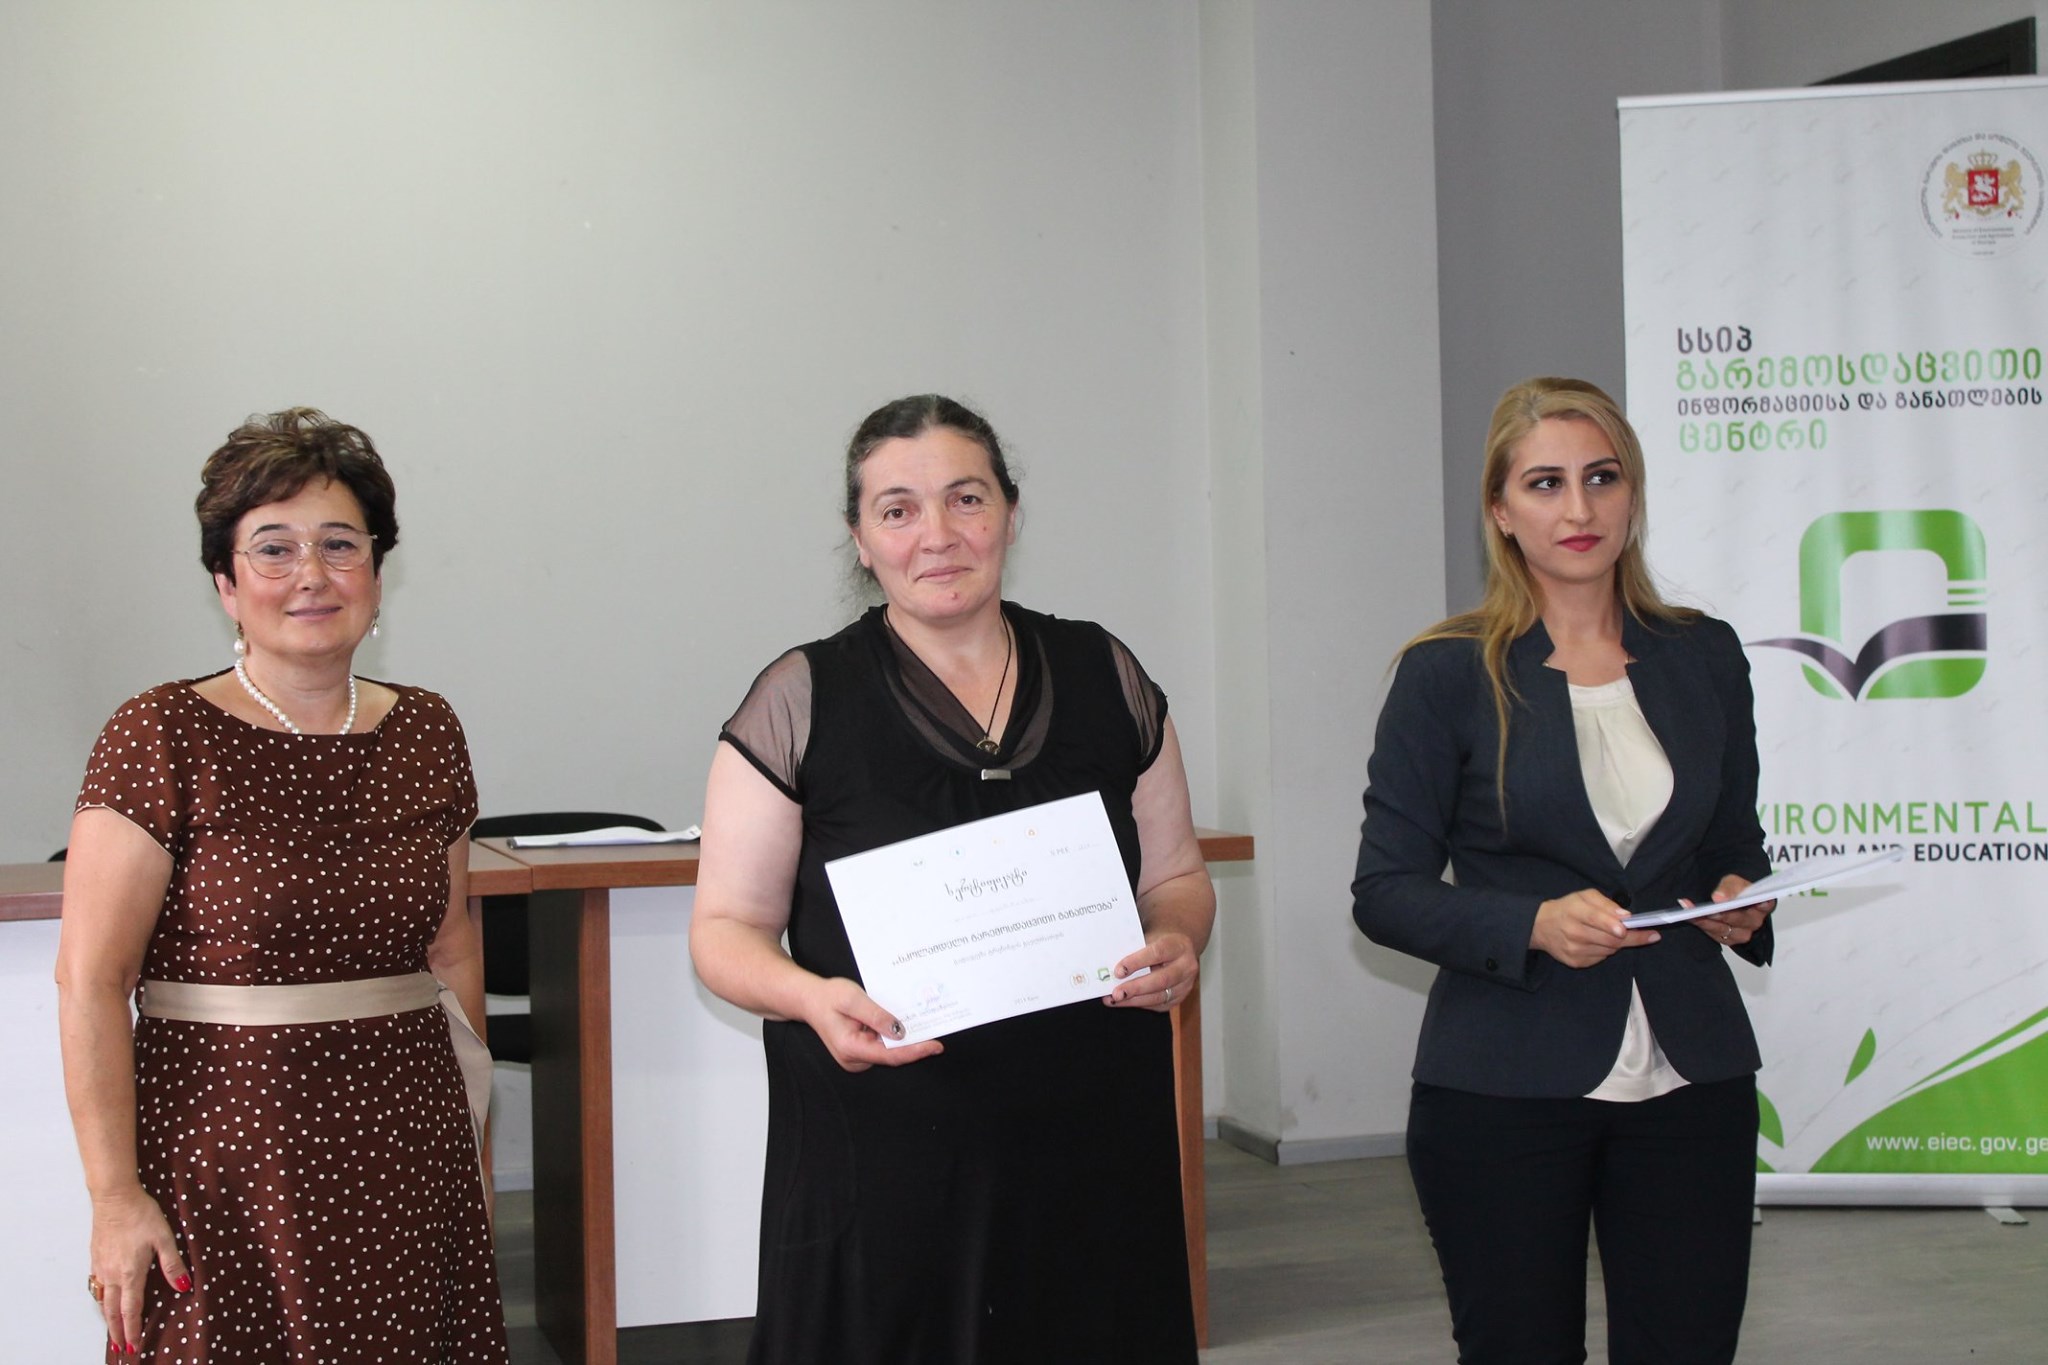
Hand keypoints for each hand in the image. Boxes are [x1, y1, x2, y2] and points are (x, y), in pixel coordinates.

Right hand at [90, 1184, 189, 1355]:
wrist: (114, 1197)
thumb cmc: (141, 1214)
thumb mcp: (164, 1237)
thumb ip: (173, 1265)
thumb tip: (184, 1287)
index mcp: (131, 1273)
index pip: (131, 1310)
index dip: (133, 1330)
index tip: (134, 1346)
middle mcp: (113, 1274)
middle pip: (112, 1311)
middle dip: (118, 1332)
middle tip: (122, 1348)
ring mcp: (101, 1266)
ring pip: (102, 1300)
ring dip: (108, 1319)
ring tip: (113, 1330)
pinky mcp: (95, 1258)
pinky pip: (97, 1286)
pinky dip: (101, 1301)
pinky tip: (105, 1300)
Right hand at [802, 976, 943, 1072]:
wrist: (809, 999)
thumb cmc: (828, 997)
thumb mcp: (853, 999)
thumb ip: (876, 1016)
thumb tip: (900, 1031)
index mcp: (851, 1048)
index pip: (890, 1056)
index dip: (915, 1051)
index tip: (936, 1046)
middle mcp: (854, 1059)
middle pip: (892, 1056)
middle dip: (914, 1044)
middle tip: (935, 1028)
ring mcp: (856, 1058)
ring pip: (888, 1052)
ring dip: (904, 1040)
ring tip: (922, 1024)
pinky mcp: (860, 1052)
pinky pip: (882, 1047)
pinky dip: (894, 1037)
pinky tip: (904, 1025)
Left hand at [1105, 930, 1196, 1011]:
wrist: (1178, 947)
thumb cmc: (1158, 941)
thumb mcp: (1149, 937)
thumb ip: (1133, 948)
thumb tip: (1109, 965)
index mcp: (1179, 945)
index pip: (1157, 953)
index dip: (1137, 962)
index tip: (1118, 971)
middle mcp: (1187, 966)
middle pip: (1161, 979)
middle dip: (1136, 988)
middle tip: (1116, 993)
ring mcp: (1186, 985)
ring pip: (1160, 996)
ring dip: (1134, 1000)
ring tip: (1114, 999)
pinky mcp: (1179, 998)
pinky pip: (1158, 1005)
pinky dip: (1139, 1004)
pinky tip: (1124, 1002)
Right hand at [1530, 889, 1659, 968]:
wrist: (1540, 927)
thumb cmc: (1567, 908)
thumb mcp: (1584, 896)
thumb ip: (1605, 903)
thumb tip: (1625, 916)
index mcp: (1574, 911)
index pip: (1594, 918)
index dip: (1611, 923)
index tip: (1628, 927)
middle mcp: (1572, 932)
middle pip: (1608, 939)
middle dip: (1632, 937)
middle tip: (1650, 935)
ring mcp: (1573, 950)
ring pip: (1609, 950)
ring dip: (1618, 943)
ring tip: (1616, 934)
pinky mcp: (1575, 963)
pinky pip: (1601, 958)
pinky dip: (1606, 950)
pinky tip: (1599, 943)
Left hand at [1689, 874, 1774, 948]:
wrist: (1726, 897)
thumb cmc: (1734, 888)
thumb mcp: (1733, 881)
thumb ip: (1729, 888)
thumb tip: (1719, 898)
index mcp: (1762, 905)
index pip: (1765, 904)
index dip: (1760, 903)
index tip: (1753, 901)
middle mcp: (1754, 922)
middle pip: (1737, 920)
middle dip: (1719, 914)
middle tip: (1705, 909)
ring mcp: (1741, 933)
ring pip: (1722, 929)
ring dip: (1704, 920)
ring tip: (1689, 911)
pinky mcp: (1727, 939)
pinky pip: (1713, 934)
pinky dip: (1700, 924)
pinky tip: (1689, 916)